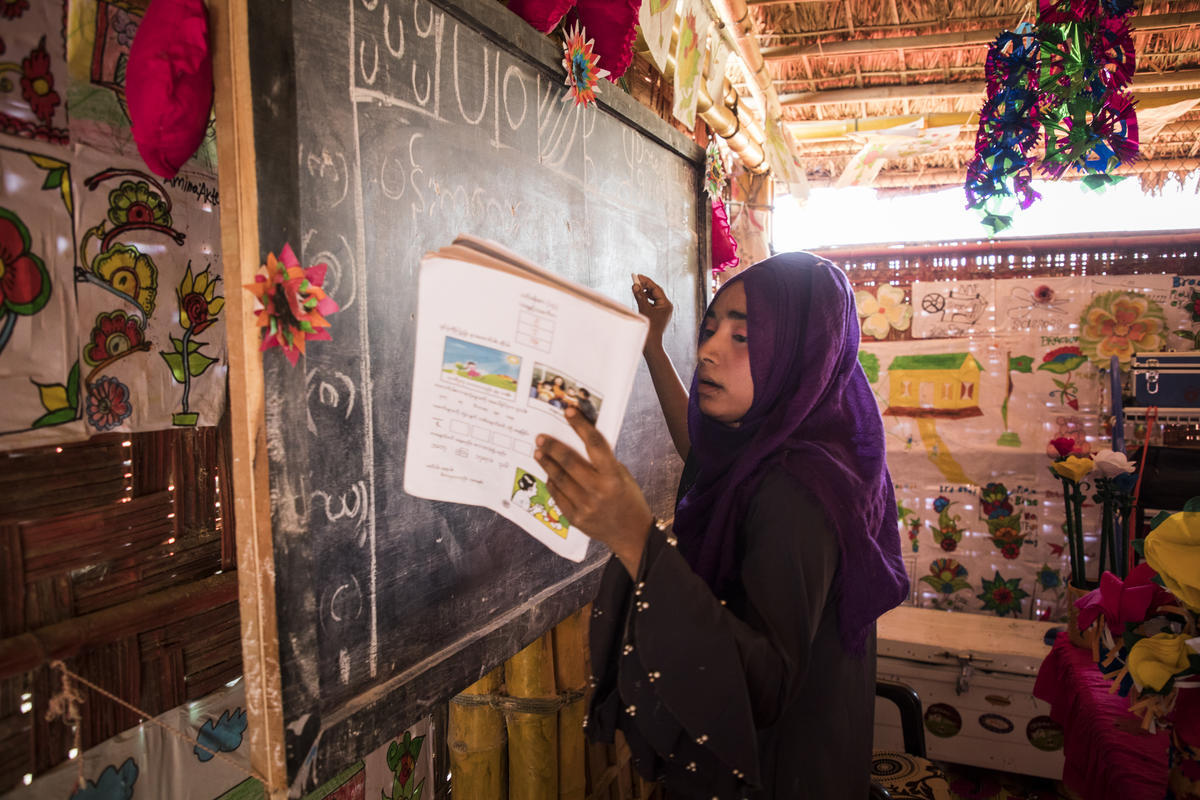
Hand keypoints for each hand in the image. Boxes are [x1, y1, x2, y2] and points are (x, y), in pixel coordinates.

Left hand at [536, 408, 653, 575]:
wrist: (631, 534)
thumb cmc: (628, 499)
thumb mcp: (622, 476)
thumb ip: (603, 462)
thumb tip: (580, 442)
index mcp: (613, 477)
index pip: (594, 445)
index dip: (581, 426)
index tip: (569, 412)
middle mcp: (598, 491)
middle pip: (569, 462)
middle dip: (553, 447)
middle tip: (541, 437)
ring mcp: (585, 506)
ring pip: (559, 479)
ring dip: (547, 464)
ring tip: (539, 452)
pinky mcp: (575, 518)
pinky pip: (558, 496)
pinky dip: (552, 483)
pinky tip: (548, 474)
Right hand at [631, 273, 672, 353]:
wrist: (651, 344)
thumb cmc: (649, 327)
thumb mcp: (644, 309)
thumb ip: (640, 296)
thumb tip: (635, 285)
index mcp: (666, 304)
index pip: (656, 288)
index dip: (646, 281)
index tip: (638, 276)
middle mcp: (666, 307)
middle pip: (655, 292)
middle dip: (645, 286)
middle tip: (635, 280)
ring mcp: (662, 311)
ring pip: (653, 297)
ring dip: (644, 292)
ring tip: (636, 288)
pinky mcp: (658, 315)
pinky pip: (652, 304)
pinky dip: (645, 300)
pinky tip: (639, 298)